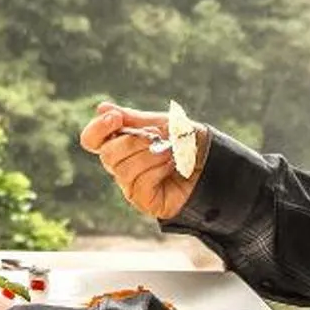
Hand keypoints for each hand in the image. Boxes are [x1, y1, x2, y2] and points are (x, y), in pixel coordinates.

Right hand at [80, 100, 200, 222]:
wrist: (217, 164)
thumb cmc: (190, 143)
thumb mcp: (163, 124)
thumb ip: (133, 119)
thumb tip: (102, 108)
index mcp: (122, 144)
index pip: (92, 139)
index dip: (97, 128)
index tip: (115, 118)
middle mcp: (122, 166)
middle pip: (106, 155)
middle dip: (133, 142)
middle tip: (156, 137)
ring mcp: (132, 185)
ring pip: (122, 170)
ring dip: (149, 155)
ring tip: (170, 152)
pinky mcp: (145, 201)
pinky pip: (139, 184)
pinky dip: (157, 171)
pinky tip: (171, 167)